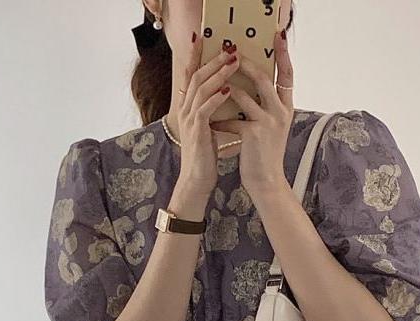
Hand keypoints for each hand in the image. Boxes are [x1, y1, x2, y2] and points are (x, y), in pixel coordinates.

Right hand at [174, 36, 240, 199]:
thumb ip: (212, 112)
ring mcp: (190, 120)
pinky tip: (228, 90)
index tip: (204, 39)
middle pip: (197, 77)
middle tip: (230, 48)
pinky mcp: (197, 132)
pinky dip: (216, 98)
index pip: (191, 76)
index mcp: (189, 109)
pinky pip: (205, 109)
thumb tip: (226, 95)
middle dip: (213, 60)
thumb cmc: (205, 158)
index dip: (196, 57)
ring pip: (201, 89)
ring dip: (219, 74)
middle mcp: (186, 111)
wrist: (196, 181)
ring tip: (234, 62)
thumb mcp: (209, 130)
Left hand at [208, 29, 293, 197]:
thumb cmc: (264, 155)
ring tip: (215, 81)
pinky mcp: (253, 133)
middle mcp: (281, 112)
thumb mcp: (270, 128)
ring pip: (245, 95)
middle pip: (264, 78)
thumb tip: (250, 88)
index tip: (277, 36)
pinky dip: (220, 119)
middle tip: (233, 52)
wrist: (266, 182)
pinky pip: (232, 118)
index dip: (283, 55)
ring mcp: (268, 122)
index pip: (288, 76)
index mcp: (286, 109)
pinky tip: (211, 120)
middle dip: (247, 64)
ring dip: (227, 87)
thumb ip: (265, 107)